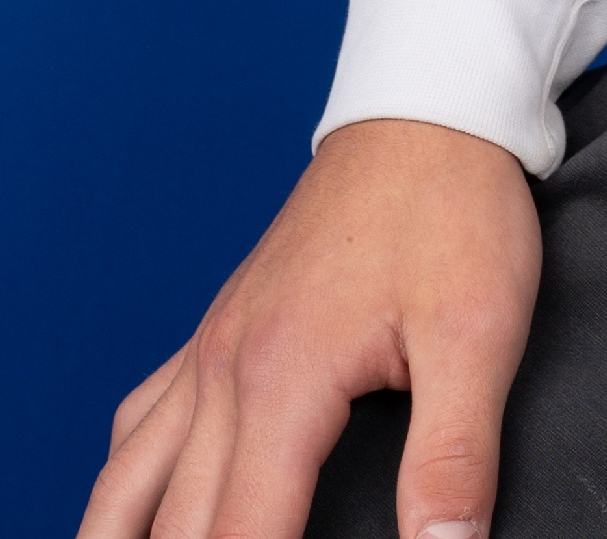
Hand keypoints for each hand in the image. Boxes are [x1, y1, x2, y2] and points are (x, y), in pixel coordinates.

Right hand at [78, 118, 540, 538]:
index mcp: (282, 381)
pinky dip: (127, 482)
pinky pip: (139, 421)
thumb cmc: (455, 209)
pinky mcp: (219, 328)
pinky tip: (146, 509)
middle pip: (176, 528)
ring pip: (126, 482)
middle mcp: (224, 371)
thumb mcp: (481, 333)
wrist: (430, 108)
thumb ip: (454, 456)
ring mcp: (211, 346)